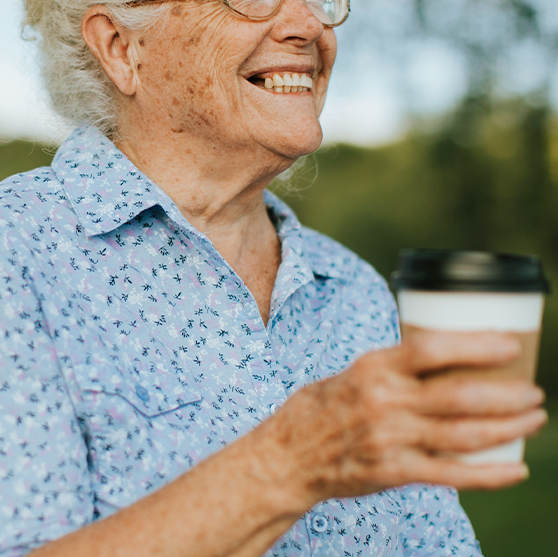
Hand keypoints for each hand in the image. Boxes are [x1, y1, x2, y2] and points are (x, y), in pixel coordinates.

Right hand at [254, 331, 546, 512]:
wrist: (286, 456)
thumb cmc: (320, 408)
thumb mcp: (352, 373)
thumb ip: (393, 371)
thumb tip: (443, 360)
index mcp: (372, 368)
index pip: (430, 349)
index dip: (474, 346)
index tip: (509, 345)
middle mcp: (383, 402)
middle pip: (458, 396)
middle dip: (506, 394)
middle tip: (534, 391)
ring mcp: (390, 440)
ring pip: (463, 434)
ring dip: (508, 427)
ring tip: (533, 418)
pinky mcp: (393, 473)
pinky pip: (452, 475)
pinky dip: (490, 474)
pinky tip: (516, 468)